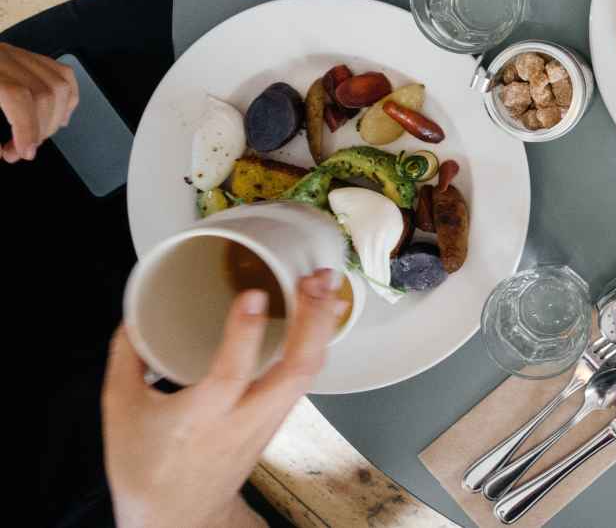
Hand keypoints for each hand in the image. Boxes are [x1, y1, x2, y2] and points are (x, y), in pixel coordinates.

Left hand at [0, 43, 77, 161]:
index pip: (17, 95)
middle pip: (43, 92)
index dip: (26, 127)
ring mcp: (14, 54)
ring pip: (59, 84)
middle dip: (40, 129)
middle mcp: (0, 56)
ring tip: (35, 137)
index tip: (24, 152)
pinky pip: (61, 74)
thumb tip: (1, 150)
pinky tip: (55, 116)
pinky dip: (66, 99)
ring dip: (54, 118)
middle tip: (21, 150)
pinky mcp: (22, 56)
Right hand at [103, 270, 346, 527]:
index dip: (244, 333)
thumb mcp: (119, 411)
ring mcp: (268, 421)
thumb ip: (127, 359)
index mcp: (201, 419)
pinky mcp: (278, 419)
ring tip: (327, 285)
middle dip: (313, 322)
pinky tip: (322, 315)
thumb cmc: (146, 467)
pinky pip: (306, 378)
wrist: (177, 516)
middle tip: (316, 280)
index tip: (253, 295)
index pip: (231, 374)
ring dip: (322, 327)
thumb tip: (135, 315)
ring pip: (308, 374)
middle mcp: (244, 420)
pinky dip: (317, 342)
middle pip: (295, 371)